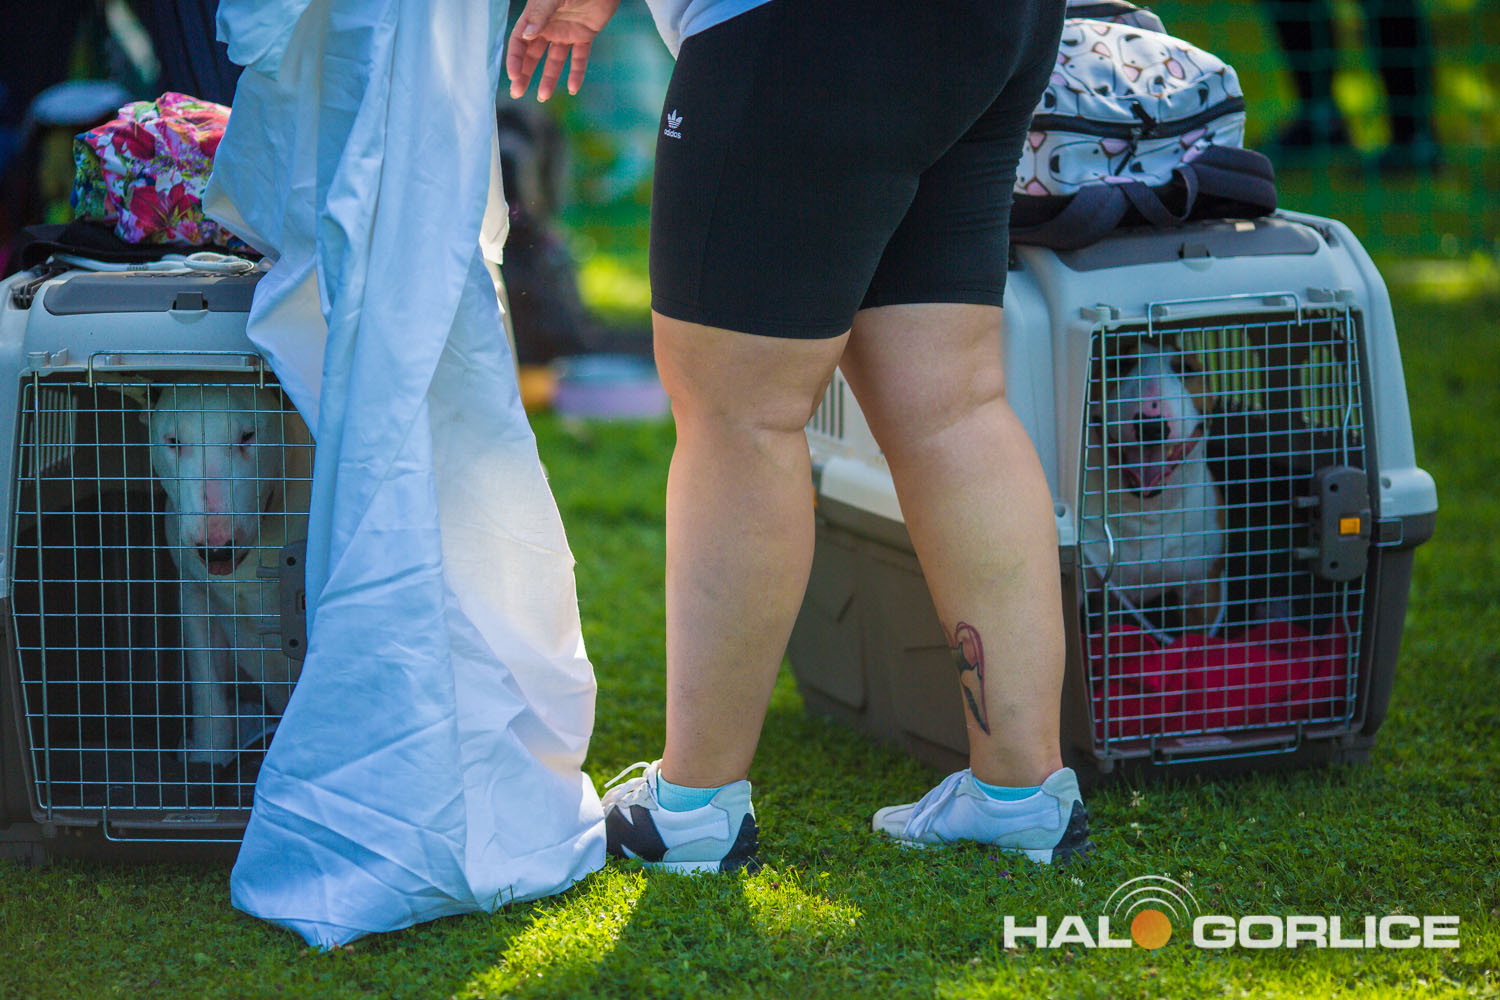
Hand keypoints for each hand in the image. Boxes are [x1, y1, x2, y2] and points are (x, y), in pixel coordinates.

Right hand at [506, 0, 621, 100]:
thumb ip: (541, 14)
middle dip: (525, 74)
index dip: (515, 59)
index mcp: (535, 16)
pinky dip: (577, 73)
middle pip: (533, 54)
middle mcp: (548, 26)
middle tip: (518, 93)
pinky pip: (579, 58)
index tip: (514, 77)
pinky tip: (573, 89)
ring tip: (543, 96)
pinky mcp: (584, 36)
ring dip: (548, 78)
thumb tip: (527, 35)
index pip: (520, 41)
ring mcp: (565, 32)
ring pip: (554, 60)